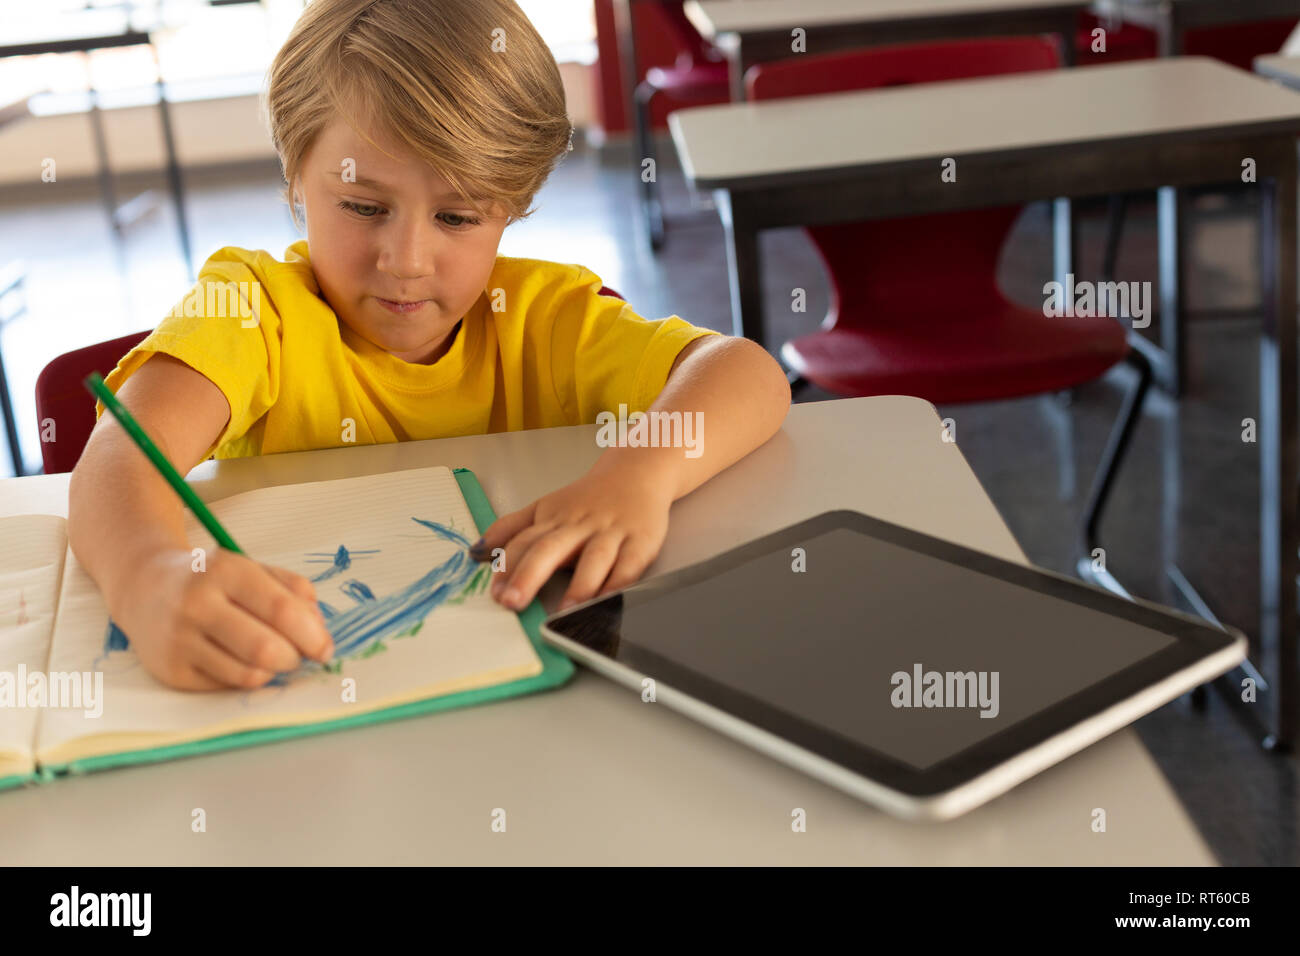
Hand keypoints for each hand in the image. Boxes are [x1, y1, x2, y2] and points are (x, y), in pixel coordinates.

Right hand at [107, 547, 333, 690]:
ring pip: (248, 674)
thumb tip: (319, 630)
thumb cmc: (213, 580)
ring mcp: (179, 639)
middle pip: (266, 649)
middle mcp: (197, 604)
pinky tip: (241, 662)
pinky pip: (226, 686)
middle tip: (299, 657)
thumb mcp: (253, 569)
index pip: (282, 611)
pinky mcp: (170, 670)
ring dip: (274, 672)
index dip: (313, 636)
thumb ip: (294, 591)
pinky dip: (245, 678)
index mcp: (225, 571)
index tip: (326, 649)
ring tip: (273, 659)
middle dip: (296, 659)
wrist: (144, 587)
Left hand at [473, 463, 674, 611]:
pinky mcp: (640, 543)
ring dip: (579, 585)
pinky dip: (618, 584)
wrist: (638, 472)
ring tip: (563, 611)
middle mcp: (579, 526)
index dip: (507, 566)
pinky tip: (606, 601)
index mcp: (553, 519)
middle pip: (551, 549)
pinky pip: (629, 566)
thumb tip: (476, 551)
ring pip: (594, 558)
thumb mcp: (545, 507)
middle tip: (513, 602)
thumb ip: (511, 527)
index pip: (524, 542)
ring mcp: (611, 534)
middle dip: (529, 575)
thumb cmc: (589, 497)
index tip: (494, 592)